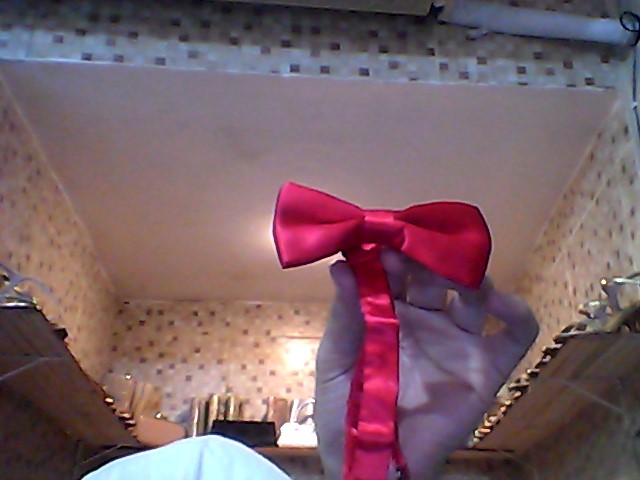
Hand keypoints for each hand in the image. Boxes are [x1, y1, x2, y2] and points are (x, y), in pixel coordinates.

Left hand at [315, 249, 537, 478]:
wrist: (374, 465)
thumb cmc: (345, 412)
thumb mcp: (335, 361)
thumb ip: (344, 316)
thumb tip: (341, 267)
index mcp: (388, 314)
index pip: (398, 271)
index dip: (392, 254)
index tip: (384, 242)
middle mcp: (426, 320)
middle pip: (436, 275)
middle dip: (429, 257)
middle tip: (421, 250)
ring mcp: (458, 342)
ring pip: (474, 294)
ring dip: (470, 274)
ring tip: (456, 271)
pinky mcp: (486, 368)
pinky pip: (515, 334)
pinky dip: (516, 312)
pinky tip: (498, 301)